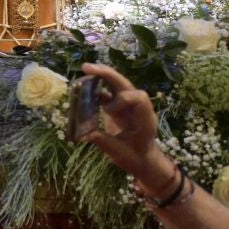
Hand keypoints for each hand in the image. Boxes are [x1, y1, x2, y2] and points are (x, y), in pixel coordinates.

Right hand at [77, 63, 176, 188]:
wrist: (142, 160)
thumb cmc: (134, 158)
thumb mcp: (119, 153)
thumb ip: (104, 142)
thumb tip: (84, 134)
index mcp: (145, 119)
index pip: (139, 98)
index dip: (122, 99)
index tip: (107, 111)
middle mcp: (137, 108)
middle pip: (126, 84)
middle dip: (108, 74)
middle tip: (88, 68)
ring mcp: (128, 105)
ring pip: (117, 84)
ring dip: (101, 75)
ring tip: (85, 69)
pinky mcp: (117, 106)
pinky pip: (107, 92)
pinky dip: (96, 87)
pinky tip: (83, 87)